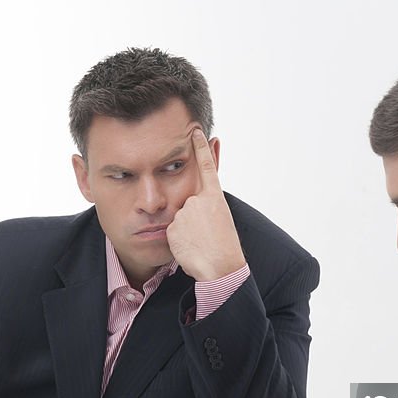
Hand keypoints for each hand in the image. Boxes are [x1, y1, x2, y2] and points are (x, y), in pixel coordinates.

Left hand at [166, 128, 245, 280]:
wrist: (221, 267)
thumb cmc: (225, 249)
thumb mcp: (222, 220)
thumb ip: (207, 206)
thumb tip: (194, 201)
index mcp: (215, 198)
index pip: (206, 167)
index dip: (201, 148)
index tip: (195, 130)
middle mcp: (198, 200)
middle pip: (187, 204)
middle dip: (192, 220)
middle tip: (206, 236)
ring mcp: (185, 212)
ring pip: (178, 219)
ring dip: (186, 232)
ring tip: (200, 244)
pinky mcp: (173, 226)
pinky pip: (172, 232)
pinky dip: (179, 241)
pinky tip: (190, 248)